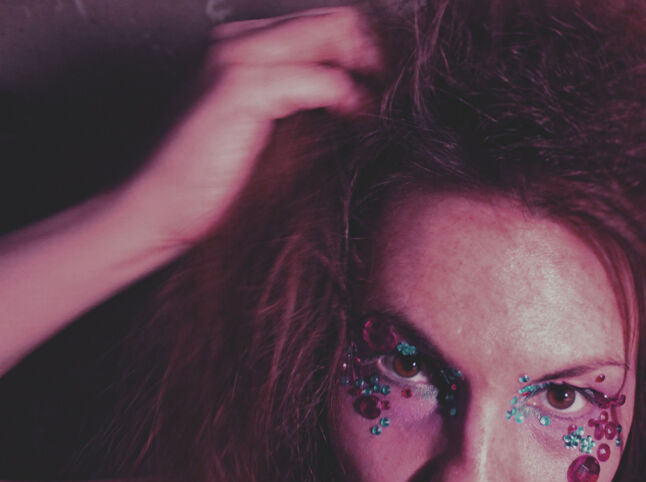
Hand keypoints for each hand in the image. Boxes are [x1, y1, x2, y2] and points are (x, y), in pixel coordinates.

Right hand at [121, 7, 381, 244]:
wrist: (158, 208)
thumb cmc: (212, 180)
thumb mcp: (269, 132)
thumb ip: (305, 104)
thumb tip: (364, 103)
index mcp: (245, 44)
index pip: (327, 25)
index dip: (368, 50)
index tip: (393, 85)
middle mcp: (240, 40)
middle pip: (337, 21)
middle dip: (376, 54)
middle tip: (399, 94)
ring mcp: (239, 58)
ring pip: (334, 37)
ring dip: (369, 69)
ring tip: (386, 106)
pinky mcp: (243, 88)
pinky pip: (322, 80)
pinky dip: (350, 98)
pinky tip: (360, 121)